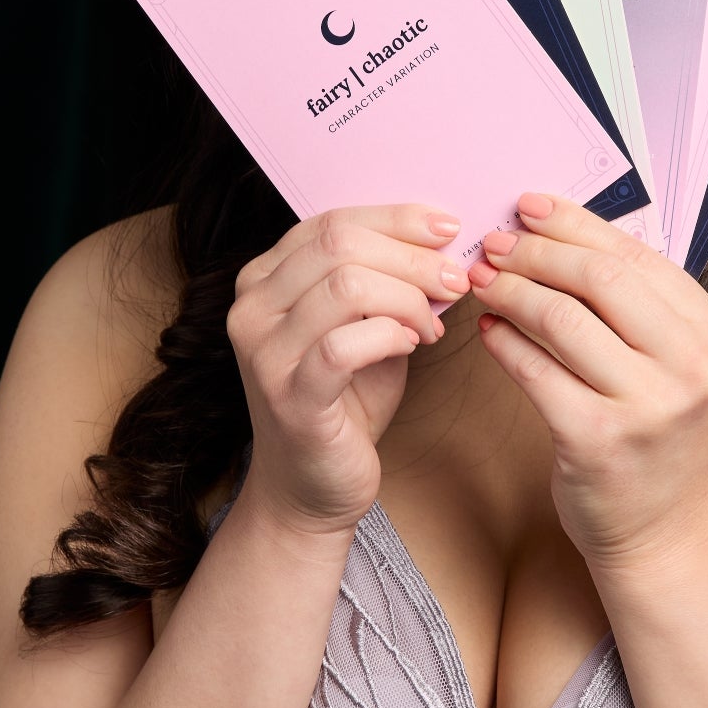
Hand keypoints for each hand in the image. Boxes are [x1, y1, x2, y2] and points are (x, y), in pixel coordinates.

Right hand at [227, 204, 470, 537]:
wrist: (311, 489)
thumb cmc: (345, 399)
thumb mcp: (364, 322)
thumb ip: (384, 277)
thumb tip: (441, 239)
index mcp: (265, 277)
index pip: (332, 220)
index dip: (397, 218)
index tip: (448, 229)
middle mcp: (252, 307)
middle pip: (340, 244)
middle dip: (412, 256)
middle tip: (455, 280)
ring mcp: (264, 353)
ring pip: (346, 286)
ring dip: (408, 298)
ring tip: (432, 325)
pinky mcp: (289, 398)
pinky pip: (345, 345)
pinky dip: (390, 335)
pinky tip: (411, 345)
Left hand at [468, 193, 707, 569]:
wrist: (663, 534)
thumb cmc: (656, 435)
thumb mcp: (672, 361)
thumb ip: (636, 302)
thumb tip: (557, 230)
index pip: (635, 255)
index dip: (575, 223)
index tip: (528, 207)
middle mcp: (689, 365)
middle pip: (599, 278)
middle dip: (537, 251)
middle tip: (494, 241)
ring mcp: (647, 406)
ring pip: (562, 318)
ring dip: (512, 290)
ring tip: (482, 279)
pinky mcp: (597, 441)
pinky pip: (536, 372)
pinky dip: (505, 341)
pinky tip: (489, 328)